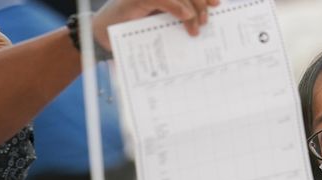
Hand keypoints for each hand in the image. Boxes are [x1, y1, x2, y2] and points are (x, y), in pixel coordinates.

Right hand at [93, 0, 219, 48]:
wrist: (103, 33)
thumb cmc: (131, 29)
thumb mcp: (159, 23)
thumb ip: (176, 17)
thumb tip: (201, 20)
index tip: (218, 4)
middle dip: (201, 3)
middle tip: (207, 21)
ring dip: (193, 9)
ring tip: (197, 27)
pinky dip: (179, 8)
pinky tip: (187, 19)